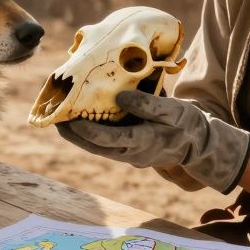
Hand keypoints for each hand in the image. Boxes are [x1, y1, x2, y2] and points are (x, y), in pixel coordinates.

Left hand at [56, 90, 249, 193]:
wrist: (197, 144)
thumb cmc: (186, 124)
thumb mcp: (175, 111)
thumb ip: (149, 104)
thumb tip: (121, 97)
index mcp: (142, 143)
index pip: (108, 140)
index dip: (87, 130)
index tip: (69, 118)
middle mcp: (130, 153)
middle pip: (94, 146)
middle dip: (72, 133)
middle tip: (53, 116)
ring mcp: (127, 153)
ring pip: (95, 146)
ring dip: (76, 133)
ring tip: (58, 115)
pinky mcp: (126, 148)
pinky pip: (102, 141)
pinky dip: (88, 130)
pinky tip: (77, 115)